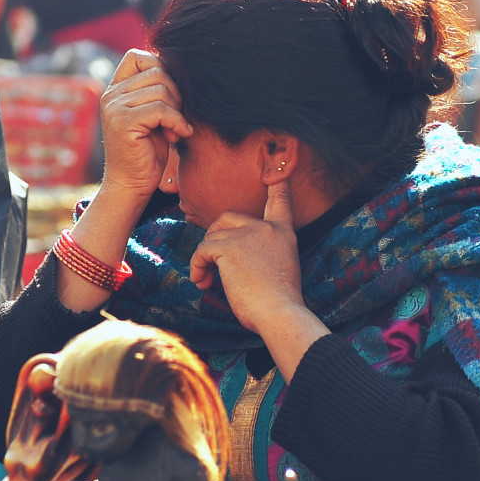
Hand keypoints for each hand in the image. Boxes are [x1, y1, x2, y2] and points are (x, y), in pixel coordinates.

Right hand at [98, 48, 193, 209]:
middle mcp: (111, 95)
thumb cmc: (147, 151)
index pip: (138, 57)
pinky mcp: (123, 122)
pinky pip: (161, 109)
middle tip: (176, 119)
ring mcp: (114, 107)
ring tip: (174, 130)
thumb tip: (181, 66)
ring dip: (177, 110)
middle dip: (175, 94)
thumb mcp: (153, 115)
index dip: (160, 68)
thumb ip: (158, 91)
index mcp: (115, 89)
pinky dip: (176, 122)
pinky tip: (177, 136)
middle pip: (157, 72)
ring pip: (161, 89)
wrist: (131, 185)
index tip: (170, 97)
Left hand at [191, 181, 330, 381]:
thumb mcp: (278, 268)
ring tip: (208, 281)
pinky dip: (197, 266)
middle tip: (210, 262)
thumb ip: (261, 252)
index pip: (279, 200)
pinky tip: (202, 283)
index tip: (276, 167)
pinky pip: (202, 251)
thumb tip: (232, 254)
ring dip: (204, 260)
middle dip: (214, 237)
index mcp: (282, 232)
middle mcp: (266, 227)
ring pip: (211, 238)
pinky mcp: (229, 246)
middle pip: (228, 217)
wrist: (280, 313)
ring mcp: (248, 234)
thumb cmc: (278, 301)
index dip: (277, 183)